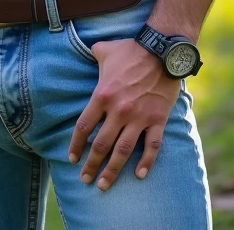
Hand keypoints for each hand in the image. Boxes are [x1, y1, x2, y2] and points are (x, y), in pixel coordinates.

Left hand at [67, 38, 179, 190]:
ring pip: (123, 151)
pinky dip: (146, 162)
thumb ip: (93, 54)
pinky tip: (139, 175)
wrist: (161, 50)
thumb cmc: (131, 49)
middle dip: (91, 165)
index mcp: (103, 95)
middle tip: (85, 180)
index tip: (72, 158)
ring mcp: (139, 117)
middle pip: (101, 145)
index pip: (84, 126)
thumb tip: (86, 51)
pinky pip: (152, 146)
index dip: (76, 144)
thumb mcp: (105, 49)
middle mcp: (119, 110)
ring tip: (103, 185)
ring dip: (112, 170)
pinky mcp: (157, 119)